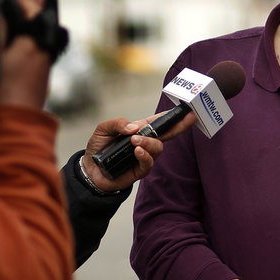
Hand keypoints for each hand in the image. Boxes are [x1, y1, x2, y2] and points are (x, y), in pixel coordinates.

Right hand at [0, 0, 50, 108]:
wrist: (18, 116)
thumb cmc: (4, 87)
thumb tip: (1, 14)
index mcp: (31, 42)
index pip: (30, 13)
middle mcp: (43, 48)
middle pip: (39, 21)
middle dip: (35, 5)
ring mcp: (46, 60)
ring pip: (42, 32)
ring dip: (38, 18)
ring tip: (37, 5)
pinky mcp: (44, 72)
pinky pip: (43, 44)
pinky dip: (38, 33)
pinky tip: (34, 34)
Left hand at [81, 107, 200, 192]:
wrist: (90, 171)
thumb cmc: (98, 148)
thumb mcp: (103, 129)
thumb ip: (117, 123)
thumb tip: (134, 128)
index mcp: (139, 130)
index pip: (158, 121)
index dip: (172, 116)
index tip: (185, 109)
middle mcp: (145, 142)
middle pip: (168, 133)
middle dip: (179, 125)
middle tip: (189, 118)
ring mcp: (144, 156)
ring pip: (158, 147)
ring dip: (149, 142)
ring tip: (135, 141)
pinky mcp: (139, 170)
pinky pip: (148, 162)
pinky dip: (145, 155)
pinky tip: (137, 151)